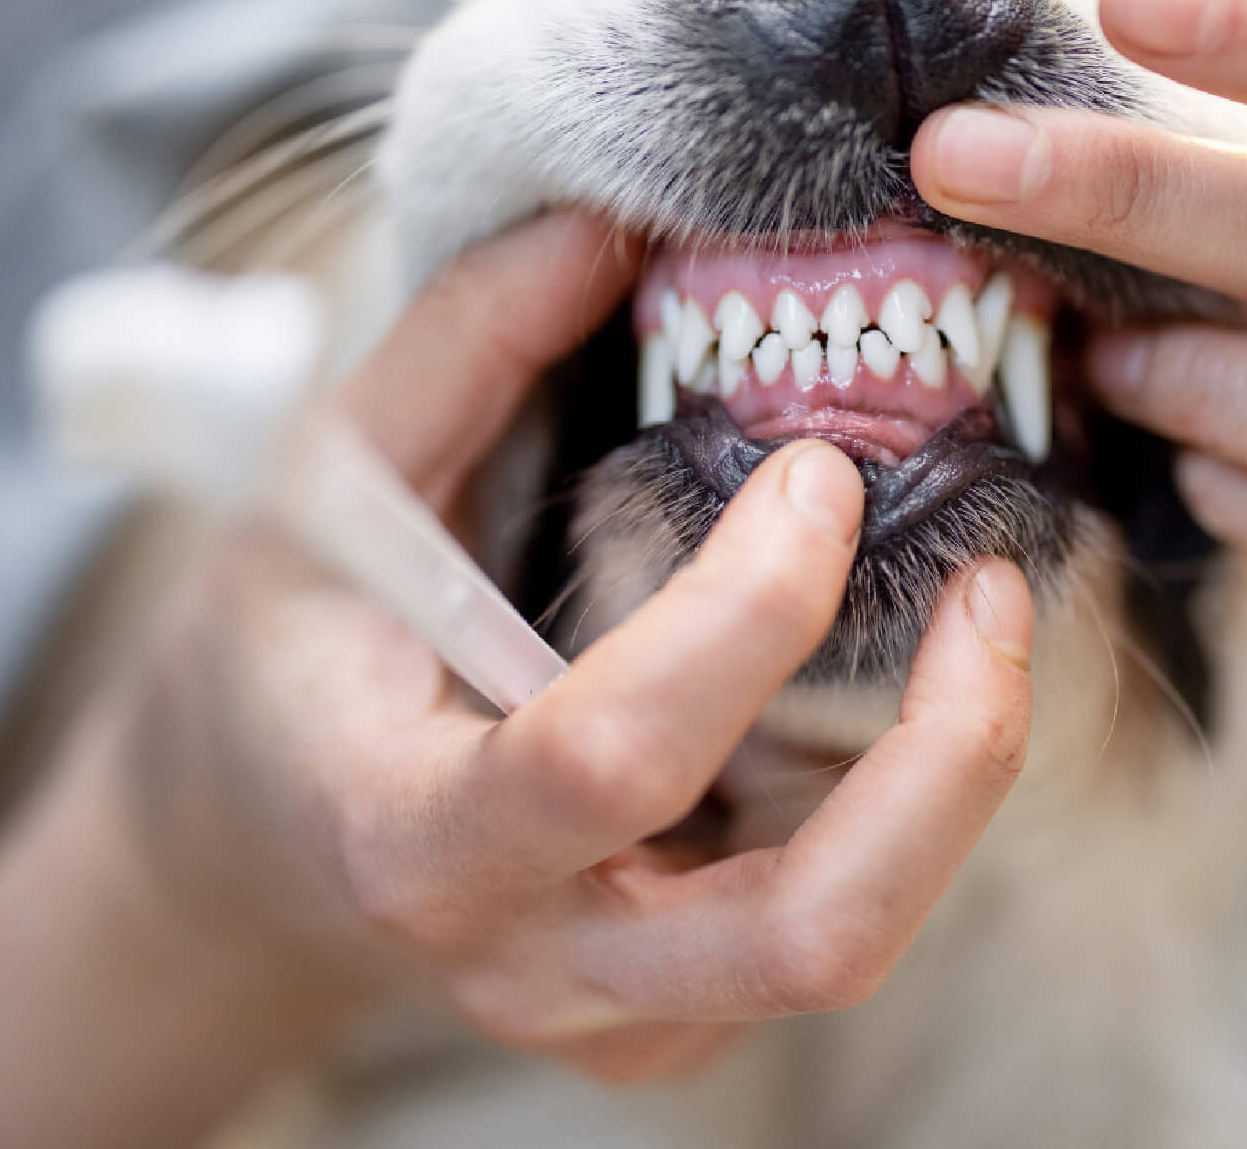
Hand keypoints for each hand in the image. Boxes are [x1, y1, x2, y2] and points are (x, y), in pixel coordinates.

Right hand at [0, 212, 1033, 1147]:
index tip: (816, 470)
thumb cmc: (286, 658)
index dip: (745, 612)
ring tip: (985, 617)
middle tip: (993, 589)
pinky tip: (893, 686)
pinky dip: (902, 806)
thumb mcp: (323, 490)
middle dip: (947, 760)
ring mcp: (621, 1019)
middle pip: (807, 935)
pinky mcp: (680, 1026)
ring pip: (853, 946)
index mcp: (415, 835)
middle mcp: (534, 961)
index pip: (609, 758)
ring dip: (955, 781)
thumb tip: (610, 220)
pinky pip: (831, 931)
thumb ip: (463, 350)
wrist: (252, 854)